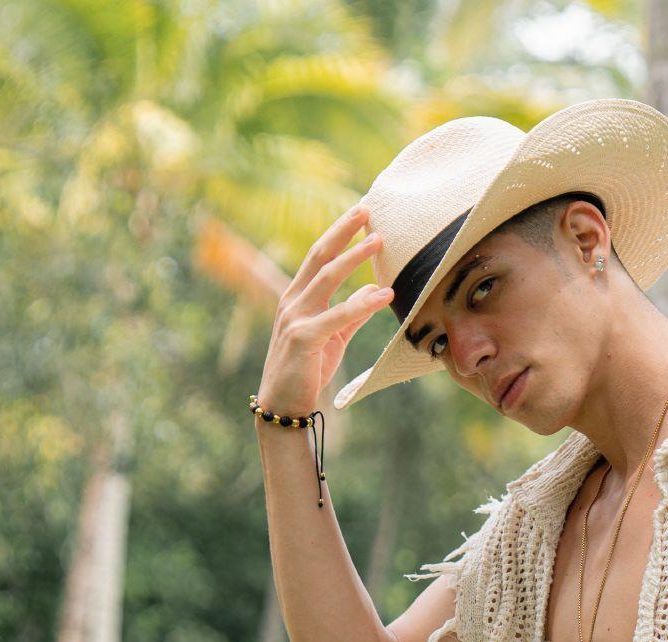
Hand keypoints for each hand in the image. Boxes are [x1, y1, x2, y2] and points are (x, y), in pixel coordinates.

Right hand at [256, 203, 393, 412]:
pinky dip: (361, 304)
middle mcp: (292, 302)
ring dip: (354, 257)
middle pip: (319, 256)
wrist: (283, 406)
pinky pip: (337, 316)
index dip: (339, 234)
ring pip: (327, 279)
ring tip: (379, 240)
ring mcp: (295, 319)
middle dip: (343, 230)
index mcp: (297, 298)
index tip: (361, 214)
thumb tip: (374, 289)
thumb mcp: (334, 337)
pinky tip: (385, 294)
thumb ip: (352, 312)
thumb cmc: (307, 371)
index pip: (318, 257)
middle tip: (366, 208)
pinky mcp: (303, 339)